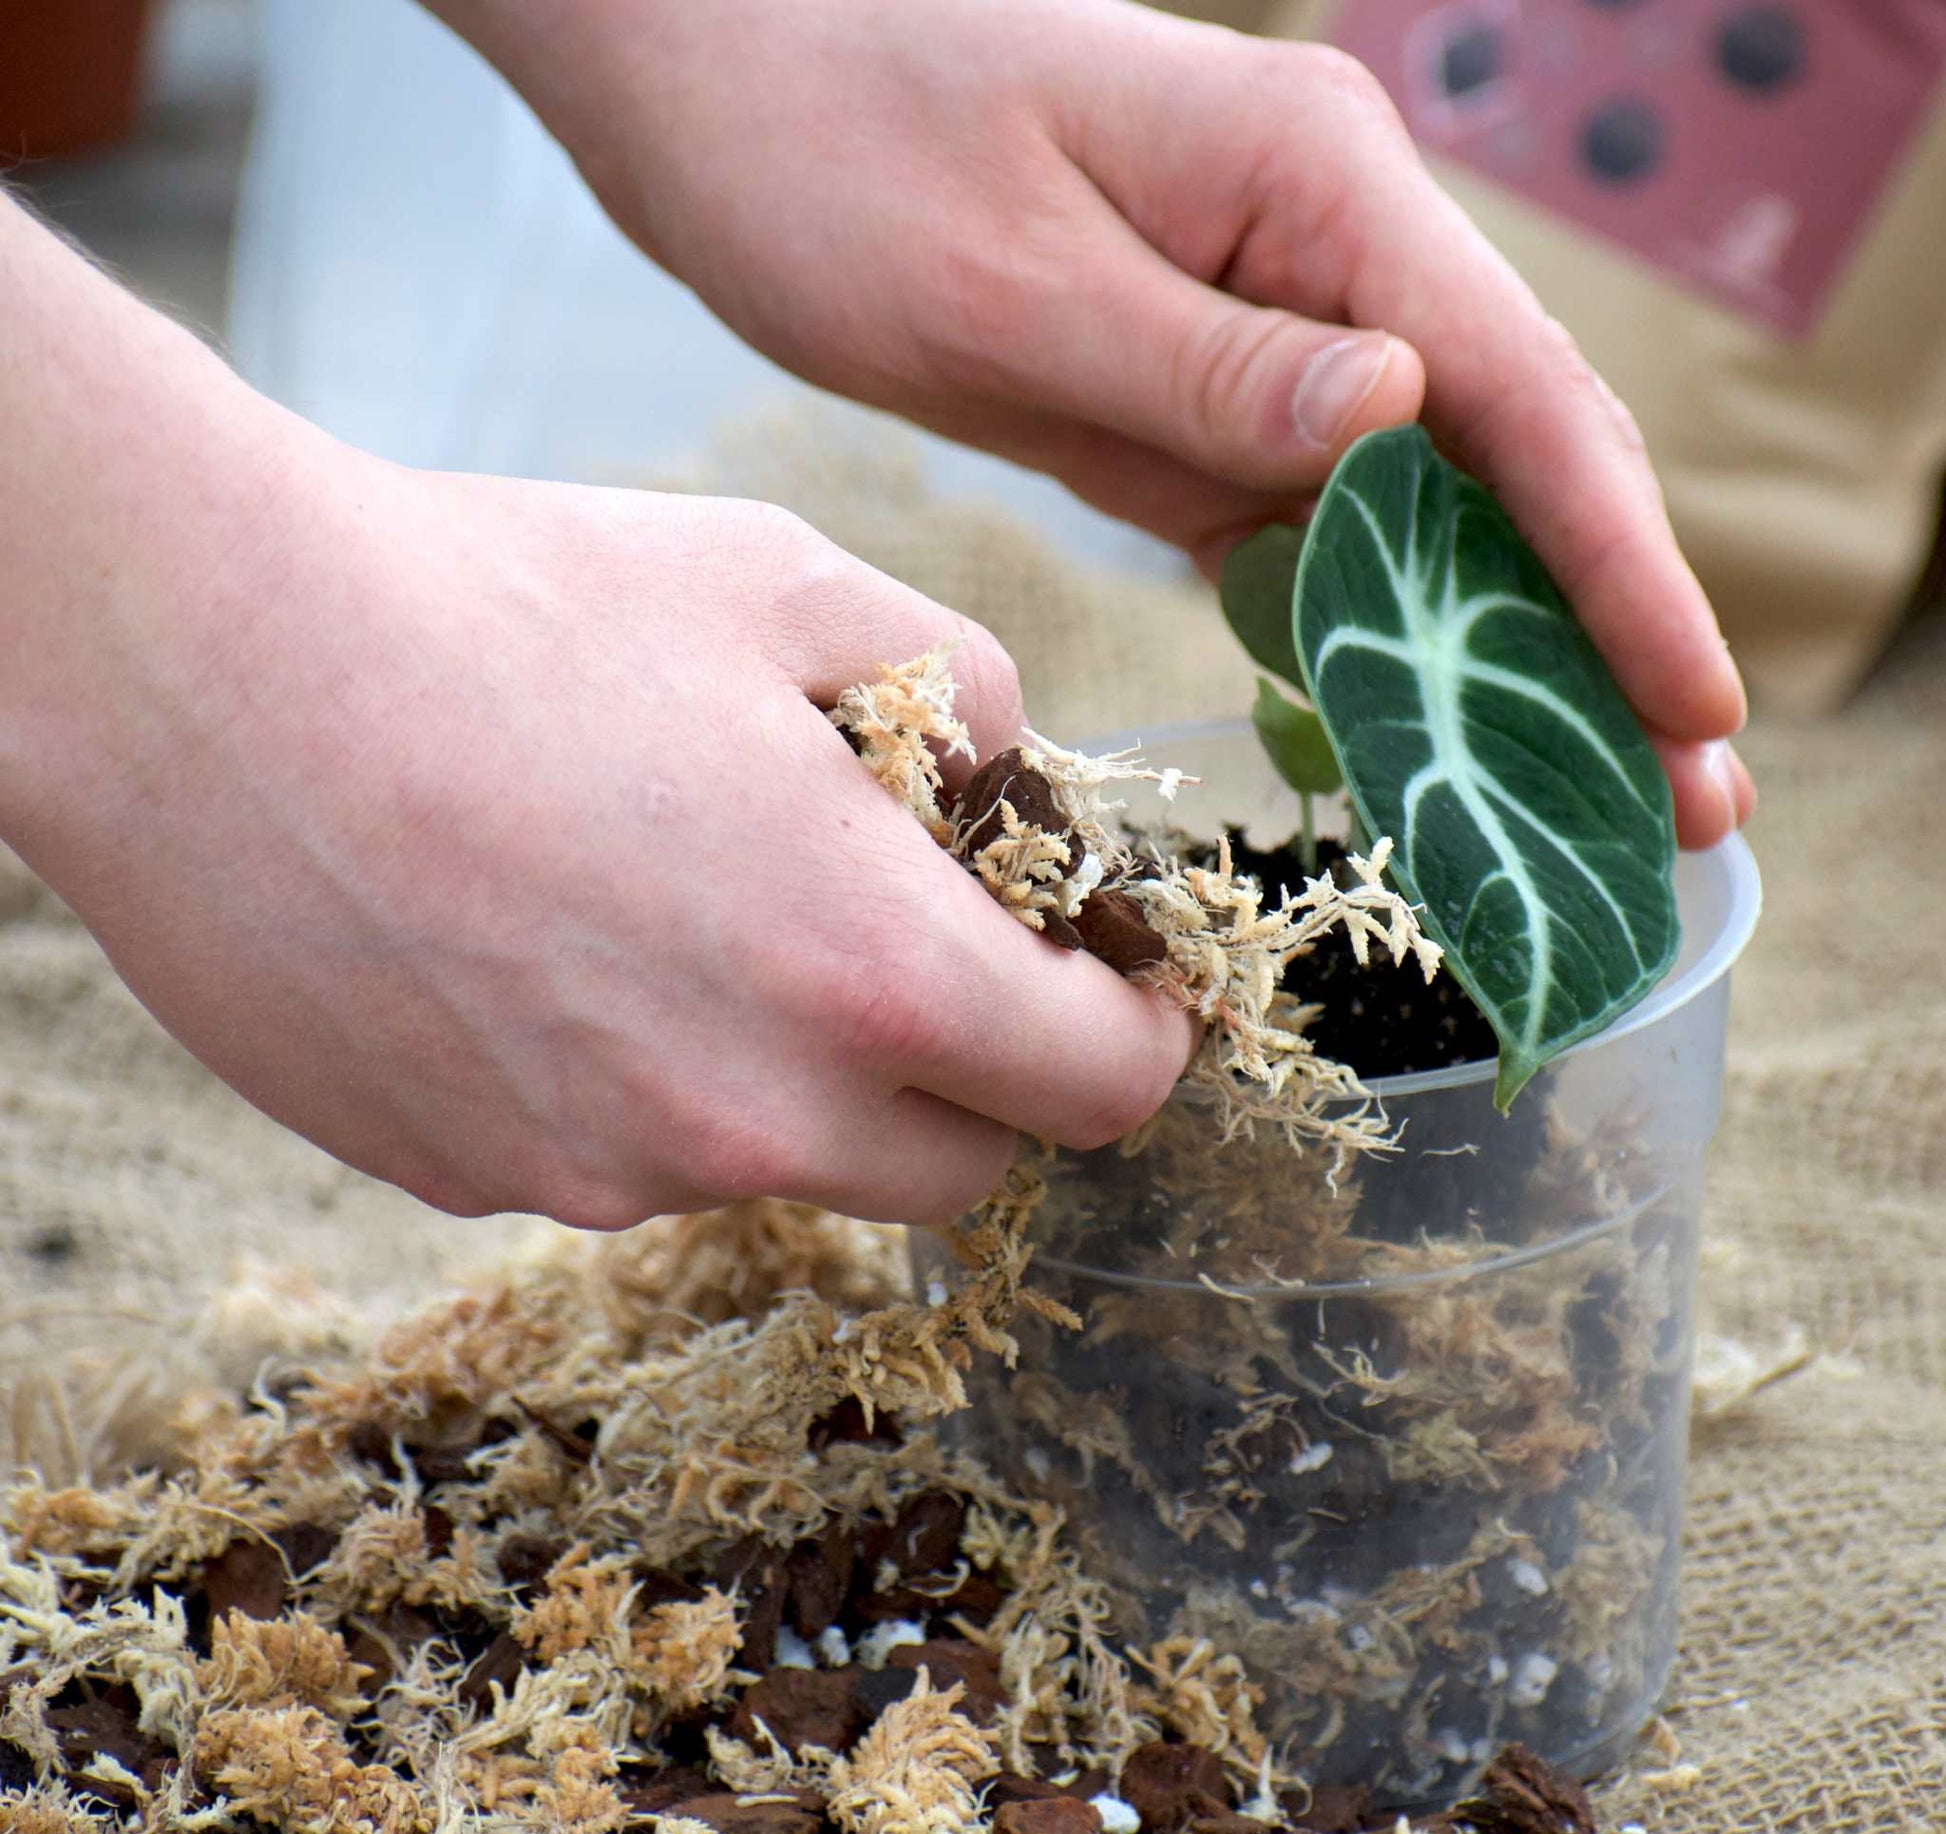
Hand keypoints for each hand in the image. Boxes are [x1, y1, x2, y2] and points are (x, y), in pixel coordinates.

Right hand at [0, 202, 1187, 1227]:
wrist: (207, 667)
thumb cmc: (506, 602)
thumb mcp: (787, 583)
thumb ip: (966, 690)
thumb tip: (1021, 775)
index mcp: (870, 973)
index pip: (1098, 1090)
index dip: (1134, 1034)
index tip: (1119, 988)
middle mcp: (754, 1119)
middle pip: (961, 1170)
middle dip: (980, 1078)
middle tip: (923, 956)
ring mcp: (608, 1171)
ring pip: (786, 1165)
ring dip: (794, 1076)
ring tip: (685, 911)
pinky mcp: (481, 1180)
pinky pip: (626, 1159)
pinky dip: (641, 1083)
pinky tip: (552, 948)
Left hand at [439, 0, 1753, 847]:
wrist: (717, 84)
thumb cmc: (833, 145)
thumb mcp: (1009, 278)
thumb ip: (1204, 365)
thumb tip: (1399, 418)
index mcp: (1311, 183)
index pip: (1515, 394)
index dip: (1617, 564)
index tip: (1693, 703)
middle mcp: (1324, 247)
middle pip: (1514, 456)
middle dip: (1601, 631)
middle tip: (1684, 804)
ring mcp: (1269, 319)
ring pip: (1431, 505)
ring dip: (1503, 655)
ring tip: (1577, 806)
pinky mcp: (1199, 388)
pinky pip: (1317, 524)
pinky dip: (1372, 633)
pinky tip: (1416, 739)